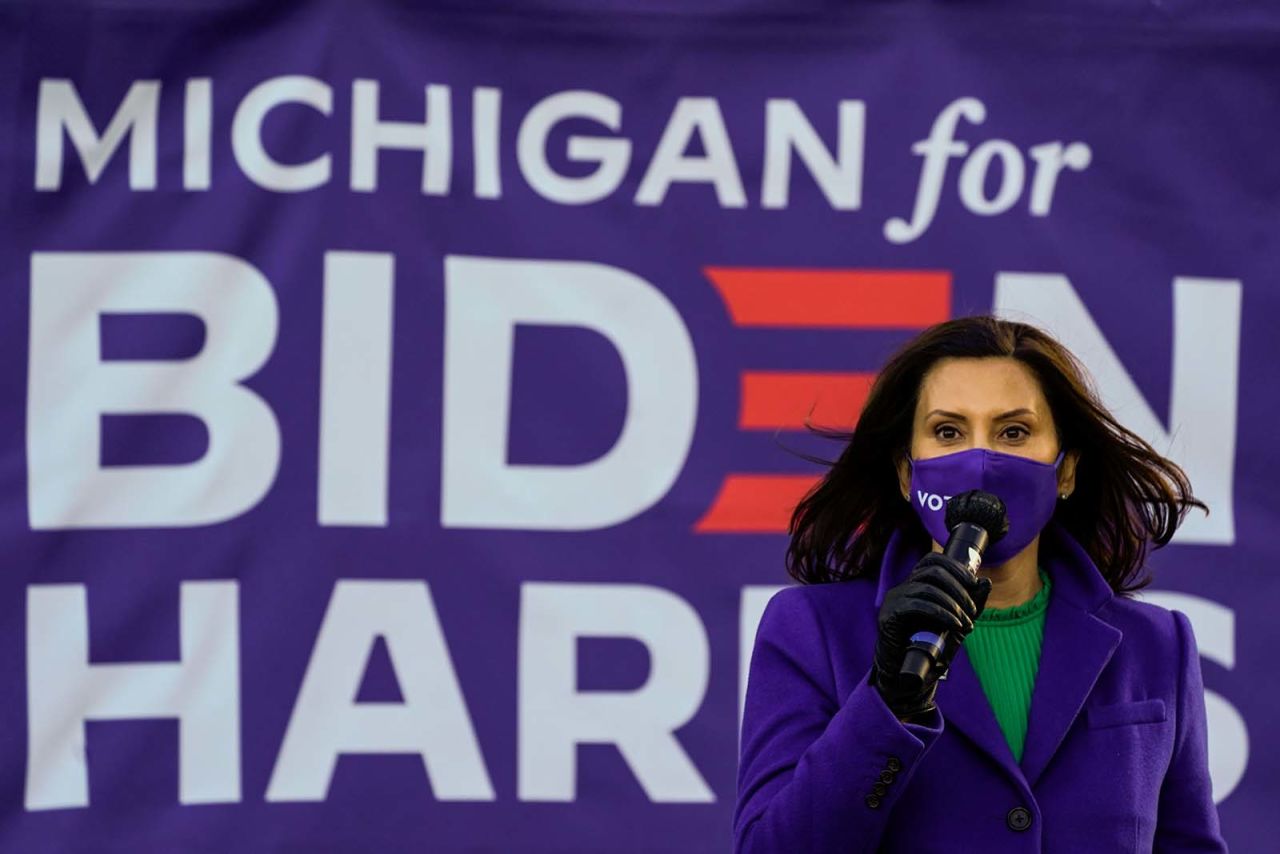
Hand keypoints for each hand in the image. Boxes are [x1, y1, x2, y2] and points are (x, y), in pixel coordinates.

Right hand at [873, 553, 991, 719]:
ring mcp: (893, 601)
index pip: (932, 560)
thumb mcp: (957, 625)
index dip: (955, 567)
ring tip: (966, 623)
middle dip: (959, 588)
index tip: (974, 583)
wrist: (908, 678)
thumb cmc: (931, 651)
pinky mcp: (889, 616)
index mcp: (915, 586)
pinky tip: (955, 625)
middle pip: (932, 571)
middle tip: (972, 611)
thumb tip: (985, 582)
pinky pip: (917, 604)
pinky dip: (941, 613)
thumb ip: (970, 606)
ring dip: (953, 604)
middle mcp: (902, 588)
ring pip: (927, 587)